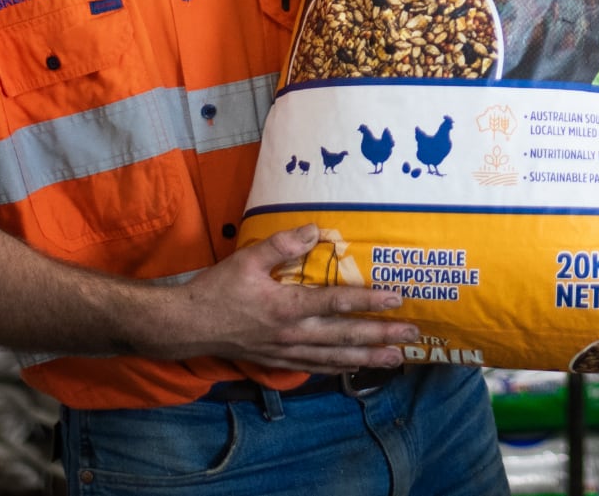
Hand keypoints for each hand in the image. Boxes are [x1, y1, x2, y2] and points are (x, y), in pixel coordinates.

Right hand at [155, 225, 417, 373]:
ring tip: (396, 359)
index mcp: (286, 307)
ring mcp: (285, 352)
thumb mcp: (246, 259)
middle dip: (380, 336)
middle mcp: (291, 334)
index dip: (369, 301)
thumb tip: (315, 229)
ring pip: (335, 358)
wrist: (185, 326)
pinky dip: (338, 368)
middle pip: (344, 337)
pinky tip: (354, 368)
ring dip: (367, 358)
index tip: (398, 298)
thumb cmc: (216, 290)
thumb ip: (282, 245)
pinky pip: (315, 367)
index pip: (336, 304)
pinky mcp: (277, 360)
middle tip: (412, 336)